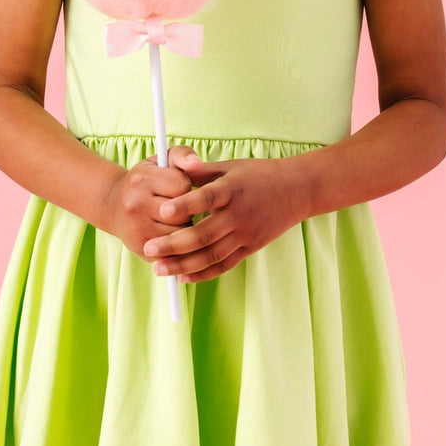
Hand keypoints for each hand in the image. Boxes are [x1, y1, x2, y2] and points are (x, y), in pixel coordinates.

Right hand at [98, 147, 200, 259]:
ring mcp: (136, 229)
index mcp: (141, 179)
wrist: (115, 206)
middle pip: (182, 212)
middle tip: (176, 204)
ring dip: (183, 227)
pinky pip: (173, 249)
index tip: (176, 186)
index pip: (182, 184)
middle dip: (186, 209)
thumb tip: (197, 164)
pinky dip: (176, 243)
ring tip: (173, 219)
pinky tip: (168, 233)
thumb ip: (183, 154)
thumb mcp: (162, 161)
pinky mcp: (140, 248)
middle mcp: (135, 204)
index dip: (185, 186)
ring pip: (180, 233)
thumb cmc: (147, 180)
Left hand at [141, 150, 309, 282]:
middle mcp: (239, 215)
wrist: (297, 191)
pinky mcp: (250, 248)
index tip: (161, 211)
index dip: (185, 206)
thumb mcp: (231, 167)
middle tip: (148, 248)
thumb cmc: (259, 174)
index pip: (206, 199)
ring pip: (211, 255)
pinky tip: (182, 277)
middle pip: (203, 235)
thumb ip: (201, 171)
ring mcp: (245, 234)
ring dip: (183, 265)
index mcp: (233, 190)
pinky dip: (203, 274)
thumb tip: (174, 167)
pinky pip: (224, 265)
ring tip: (159, 269)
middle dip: (173, 244)